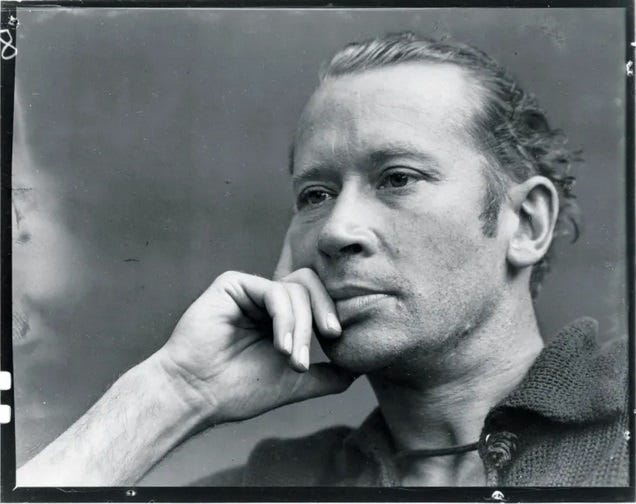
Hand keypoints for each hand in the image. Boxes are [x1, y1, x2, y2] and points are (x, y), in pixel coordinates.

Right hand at [155, 267, 356, 425]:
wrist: (199, 396)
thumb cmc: (241, 390)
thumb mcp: (296, 382)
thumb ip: (328, 374)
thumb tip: (360, 370)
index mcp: (281, 317)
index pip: (317, 299)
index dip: (333, 312)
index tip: (342, 338)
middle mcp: (267, 300)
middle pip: (312, 286)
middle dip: (325, 312)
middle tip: (332, 338)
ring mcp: (251, 290)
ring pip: (297, 289)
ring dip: (302, 326)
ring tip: (293, 358)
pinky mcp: (234, 284)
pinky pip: (275, 291)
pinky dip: (285, 319)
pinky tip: (281, 346)